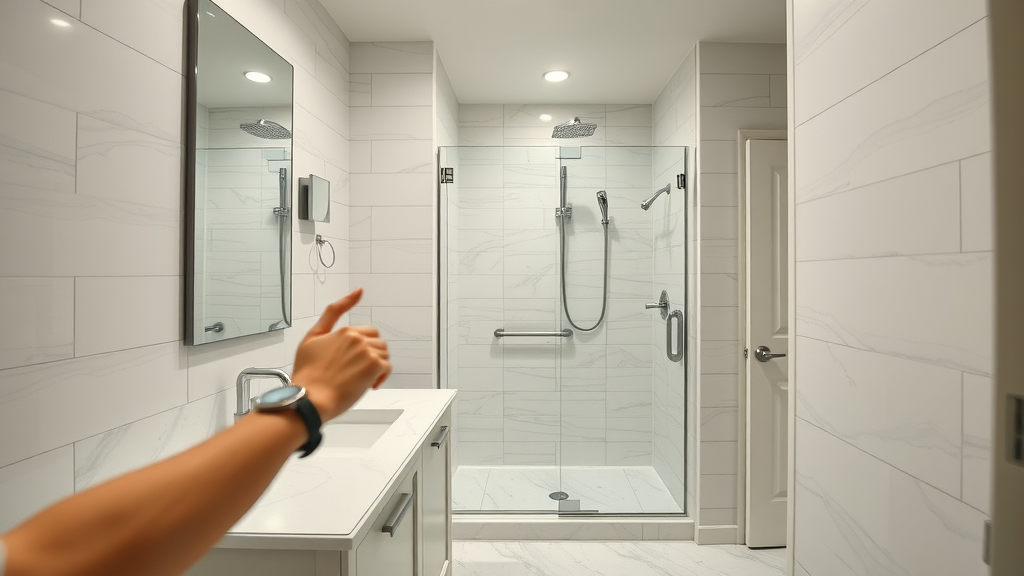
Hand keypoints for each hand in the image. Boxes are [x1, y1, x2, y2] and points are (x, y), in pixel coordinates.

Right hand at [291, 288, 391, 421]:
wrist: (310, 398)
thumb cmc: (308, 374)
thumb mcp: (311, 338)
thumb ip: (332, 314)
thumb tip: (357, 292)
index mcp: (344, 332)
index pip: (367, 331)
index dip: (366, 341)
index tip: (365, 318)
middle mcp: (357, 338)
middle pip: (377, 343)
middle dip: (371, 355)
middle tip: (359, 370)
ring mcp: (366, 352)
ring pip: (383, 354)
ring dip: (376, 366)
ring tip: (362, 379)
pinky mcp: (374, 366)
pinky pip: (387, 368)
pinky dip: (381, 377)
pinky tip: (368, 385)